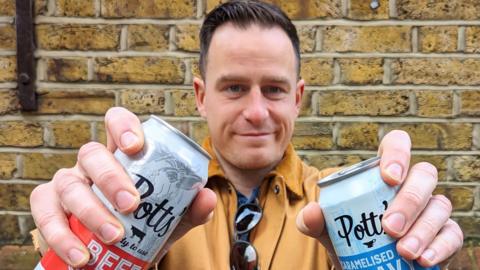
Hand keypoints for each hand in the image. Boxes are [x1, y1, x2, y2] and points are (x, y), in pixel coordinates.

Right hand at [30, 107, 216, 267]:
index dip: (123, 126)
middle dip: (110, 177)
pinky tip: (81, 256)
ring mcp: (68, 182)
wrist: (120, 254)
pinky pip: (45, 214)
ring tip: (114, 236)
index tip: (136, 146)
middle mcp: (91, 164)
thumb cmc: (145, 225)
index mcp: (122, 155)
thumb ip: (190, 208)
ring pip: (68, 184)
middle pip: (90, 153)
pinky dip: (60, 236)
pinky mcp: (48, 207)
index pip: (116, 122)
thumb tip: (206, 197)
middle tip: (131, 205)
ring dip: (91, 211)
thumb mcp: (171, 218)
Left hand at [296, 130, 462, 267]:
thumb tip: (312, 212)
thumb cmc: (349, 237)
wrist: (365, 264)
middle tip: (389, 227)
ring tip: (403, 251)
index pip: (397, 144)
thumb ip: (314, 219)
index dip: (397, 153)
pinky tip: (424, 259)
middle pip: (424, 174)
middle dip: (409, 200)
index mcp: (384, 173)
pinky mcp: (444, 233)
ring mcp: (431, 208)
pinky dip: (439, 246)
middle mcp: (412, 184)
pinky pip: (451, 233)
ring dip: (423, 228)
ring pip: (440, 205)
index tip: (389, 177)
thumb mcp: (327, 228)